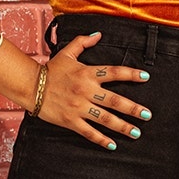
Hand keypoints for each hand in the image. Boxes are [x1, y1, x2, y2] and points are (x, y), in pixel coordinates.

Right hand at [37, 32, 152, 150]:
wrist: (30, 85)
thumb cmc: (50, 70)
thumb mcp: (67, 53)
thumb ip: (83, 42)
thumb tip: (98, 34)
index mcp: (87, 73)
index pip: (114, 72)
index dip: (131, 74)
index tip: (146, 77)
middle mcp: (86, 90)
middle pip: (115, 100)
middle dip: (133, 109)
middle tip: (148, 115)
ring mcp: (79, 107)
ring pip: (105, 119)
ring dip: (123, 126)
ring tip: (136, 132)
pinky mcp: (71, 120)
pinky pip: (89, 132)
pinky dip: (102, 140)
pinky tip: (113, 145)